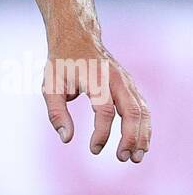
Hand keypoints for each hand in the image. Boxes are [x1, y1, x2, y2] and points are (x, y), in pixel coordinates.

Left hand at [42, 28, 150, 162]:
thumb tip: (66, 138)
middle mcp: (115, 79)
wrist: (77, 36)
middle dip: (131, 137)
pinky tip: (141, 144)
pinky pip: (143, 108)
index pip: (104, 110)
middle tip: (123, 158)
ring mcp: (126, 81)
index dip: (102, 133)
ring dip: (142, 135)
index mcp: (95, 78)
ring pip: (142, 110)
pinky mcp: (130, 85)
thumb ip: (56, 112)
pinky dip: (144, 127)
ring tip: (136, 158)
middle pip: (132, 111)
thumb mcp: (50, 85)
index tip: (93, 149)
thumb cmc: (62, 62)